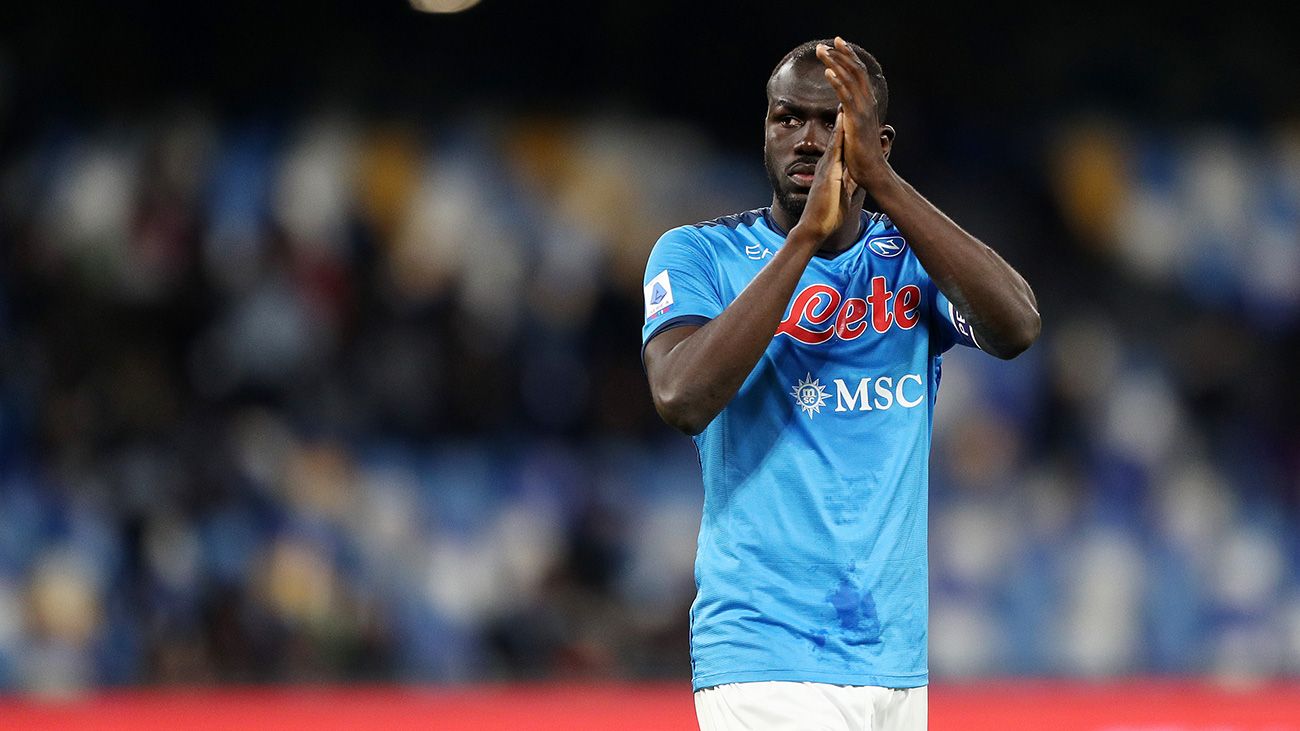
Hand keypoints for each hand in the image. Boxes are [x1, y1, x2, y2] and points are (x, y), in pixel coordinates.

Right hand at [793, 111, 853, 240]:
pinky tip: (843, 121)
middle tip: (845, 100)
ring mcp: (826, 167)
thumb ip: (847, 183)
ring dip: (839, 121)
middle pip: (836, 138)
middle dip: (841, 120)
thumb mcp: (842, 195)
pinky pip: (834, 148)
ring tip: (844, 102)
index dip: (845, 131)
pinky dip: (839, 134)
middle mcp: (826, 165)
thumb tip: (854, 176)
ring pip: (834, 139)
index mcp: (831, 171)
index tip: (850, 116)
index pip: (839, 146)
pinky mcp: (828, 171)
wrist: (815, 228)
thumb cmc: (827, 216)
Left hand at [816, 37, 890, 189]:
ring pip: (850, 79)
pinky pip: (846, 96)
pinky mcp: (856, 119)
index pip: (858, 74)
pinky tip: (828, 71)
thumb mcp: (854, 130)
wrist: (871, 171)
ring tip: (823, 51)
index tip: (837, 46)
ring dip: (835, 63)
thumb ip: (849, 116)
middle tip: (829, 42)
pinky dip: (837, 82)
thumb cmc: (861, 155)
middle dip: (842, 54)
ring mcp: (863, 110)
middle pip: (855, 70)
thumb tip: (842, 109)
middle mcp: (867, 103)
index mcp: (866, 104)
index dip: (848, 59)